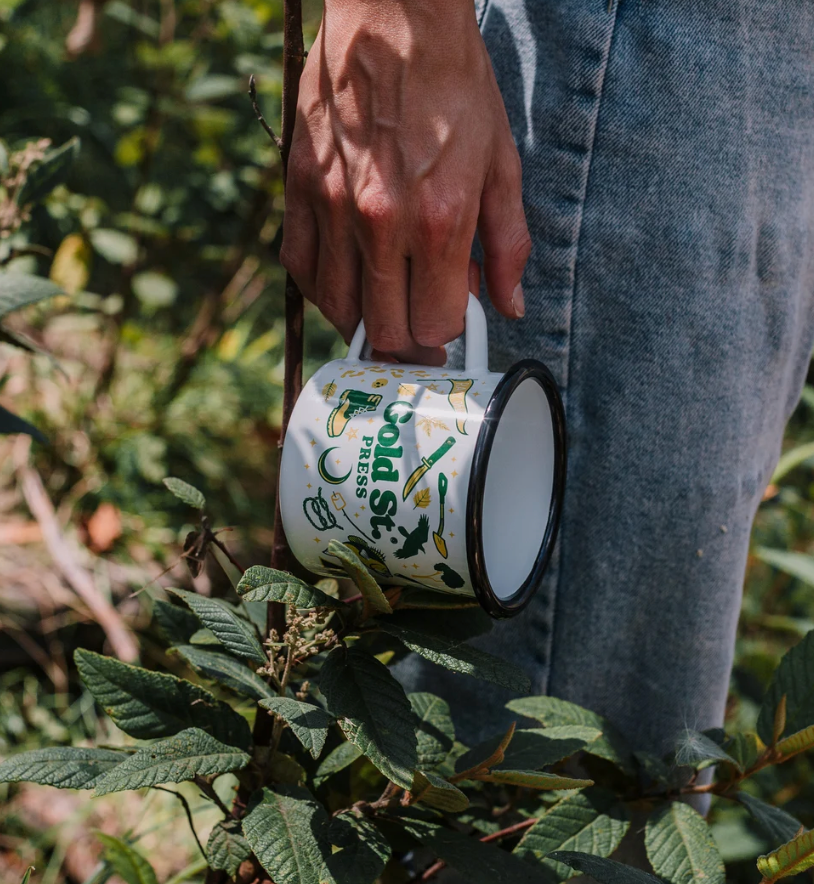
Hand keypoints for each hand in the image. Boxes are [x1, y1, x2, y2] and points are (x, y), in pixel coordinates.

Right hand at [280, 0, 530, 362]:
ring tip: (383, 306)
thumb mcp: (501, 164)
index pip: (435, 324)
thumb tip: (510, 306)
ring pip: (337, 309)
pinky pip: (300, 268)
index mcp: (440, 221)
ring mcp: (334, 208)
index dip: (446, 336)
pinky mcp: (300, 188)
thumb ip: (508, 246)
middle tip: (416, 329)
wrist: (394, 16)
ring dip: (363, 321)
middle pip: (386, 331)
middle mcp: (382, 224)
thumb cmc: (454, 86)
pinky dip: (322, 288)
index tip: (448, 328)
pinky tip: (346, 279)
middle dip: (407, 343)